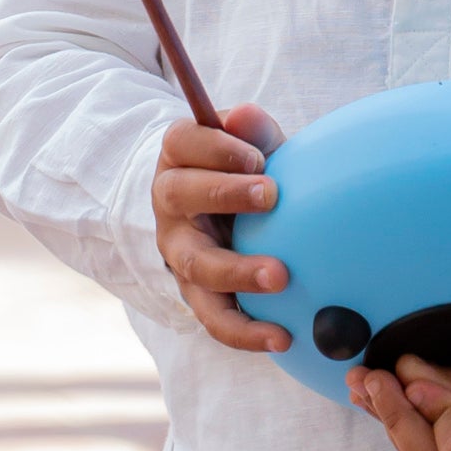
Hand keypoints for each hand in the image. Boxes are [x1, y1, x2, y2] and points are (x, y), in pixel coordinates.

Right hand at [152, 104, 288, 351]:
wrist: (227, 217)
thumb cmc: (245, 172)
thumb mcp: (250, 147)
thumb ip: (253, 133)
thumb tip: (246, 114)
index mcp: (179, 159)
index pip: (182, 143)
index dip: (217, 147)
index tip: (258, 156)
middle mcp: (169, 205)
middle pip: (181, 196)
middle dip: (225, 194)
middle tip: (273, 197)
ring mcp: (180, 252)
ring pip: (197, 264)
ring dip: (237, 271)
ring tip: (280, 277)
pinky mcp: (196, 294)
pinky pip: (214, 317)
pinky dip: (245, 331)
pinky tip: (281, 336)